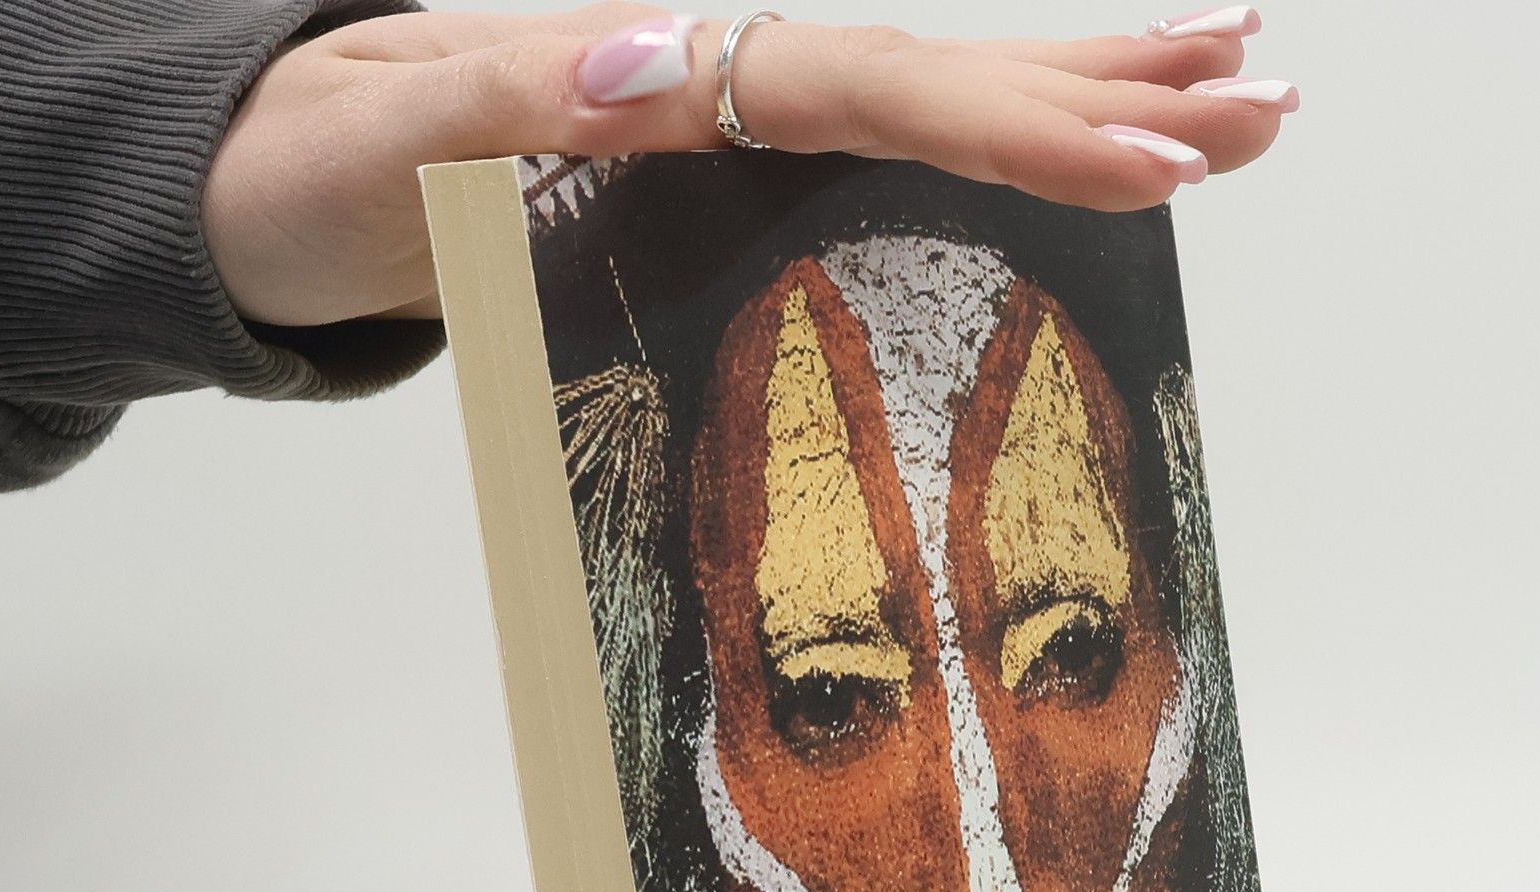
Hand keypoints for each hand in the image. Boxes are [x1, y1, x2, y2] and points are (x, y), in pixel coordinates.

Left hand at [204, 6, 1297, 328]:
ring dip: (1085, 100)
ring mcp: (731, 120)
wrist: (276, 186)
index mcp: (664, 73)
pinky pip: (883, 152)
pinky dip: (985, 148)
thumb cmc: (322, 175)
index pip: (874, 83)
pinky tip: (1061, 146)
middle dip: (1106, 93)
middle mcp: (719, 80)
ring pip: (936, 99)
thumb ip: (512, 88)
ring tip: (1227, 100)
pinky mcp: (727, 168)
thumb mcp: (391, 131)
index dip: (1015, 119)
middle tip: (1262, 105)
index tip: (1150, 156)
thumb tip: (659, 57)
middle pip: (943, 70)